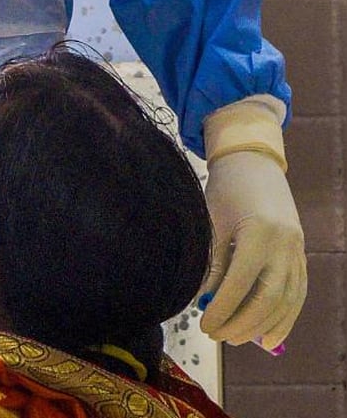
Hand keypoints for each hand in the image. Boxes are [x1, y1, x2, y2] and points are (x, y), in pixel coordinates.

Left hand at [201, 150, 306, 349]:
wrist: (253, 164)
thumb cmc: (224, 192)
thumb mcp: (212, 224)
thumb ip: (212, 263)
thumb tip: (203, 301)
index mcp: (258, 233)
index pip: (240, 284)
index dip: (223, 310)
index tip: (205, 326)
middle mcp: (284, 244)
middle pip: (268, 298)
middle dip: (242, 323)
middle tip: (216, 336)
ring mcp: (297, 249)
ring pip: (287, 299)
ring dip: (263, 326)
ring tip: (236, 340)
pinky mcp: (301, 254)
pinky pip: (298, 293)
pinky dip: (285, 318)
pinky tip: (270, 338)